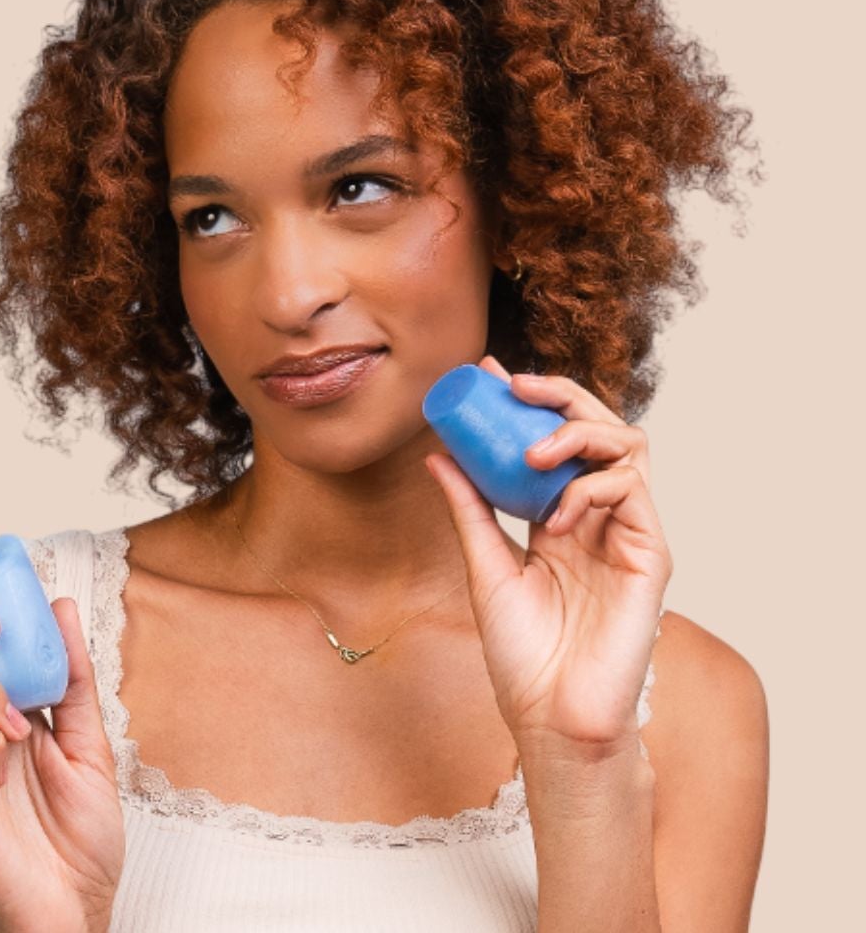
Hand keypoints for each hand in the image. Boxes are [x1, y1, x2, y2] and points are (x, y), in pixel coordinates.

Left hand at [422, 355, 671, 753]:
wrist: (550, 714)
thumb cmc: (522, 653)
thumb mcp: (484, 567)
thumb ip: (469, 510)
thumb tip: (438, 454)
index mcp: (559, 519)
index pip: (554, 443)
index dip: (529, 403)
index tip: (488, 374)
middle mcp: (598, 518)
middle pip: (600, 430)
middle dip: (561, 397)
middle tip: (517, 387)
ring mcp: (628, 533)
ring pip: (629, 447)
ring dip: (579, 433)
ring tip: (533, 456)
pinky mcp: (650, 555)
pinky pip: (633, 492)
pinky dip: (591, 487)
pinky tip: (556, 517)